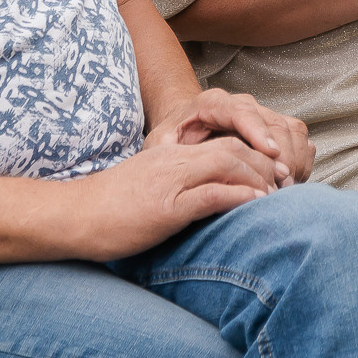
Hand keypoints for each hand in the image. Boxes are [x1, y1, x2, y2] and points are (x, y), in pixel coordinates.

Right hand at [71, 136, 282, 259]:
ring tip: (276, 195)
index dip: (254, 153)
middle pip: (232, 149)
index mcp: (171, 155)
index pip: (223, 142)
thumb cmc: (108, 207)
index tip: (272, 173)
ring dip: (257, 179)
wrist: (72, 216)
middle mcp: (174, 161)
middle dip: (263, 164)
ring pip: (226, 166)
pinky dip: (237, 198)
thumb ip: (175, 183)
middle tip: (284, 183)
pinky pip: (209, 195)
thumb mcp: (147, 186)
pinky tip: (255, 205)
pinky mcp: (165, 207)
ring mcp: (170, 182)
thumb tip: (204, 196)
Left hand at [146, 87, 313, 184]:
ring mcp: (261, 114)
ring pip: (291, 128)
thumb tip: (182, 164)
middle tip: (281, 184)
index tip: (270, 154)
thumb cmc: (173, 136)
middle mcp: (242, 104)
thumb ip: (166, 150)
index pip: (240, 111)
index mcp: (213, 103)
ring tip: (287, 186)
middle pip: (273, 121)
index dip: (257, 131)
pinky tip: (294, 179)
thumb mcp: (159, 142)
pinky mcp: (274, 127)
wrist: (184, 126)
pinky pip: (299, 136)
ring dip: (294, 158)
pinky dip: (302, 158)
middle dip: (282, 154)